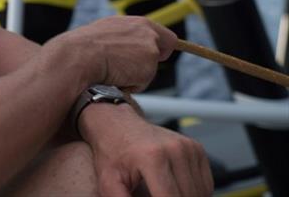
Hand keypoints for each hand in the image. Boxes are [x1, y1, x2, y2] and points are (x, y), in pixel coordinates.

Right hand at [47, 16, 176, 90]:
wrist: (79, 55)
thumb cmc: (84, 47)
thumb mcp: (105, 33)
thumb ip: (122, 37)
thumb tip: (123, 48)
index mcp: (136, 22)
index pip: (162, 34)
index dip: (159, 46)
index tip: (156, 54)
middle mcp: (147, 32)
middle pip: (164, 48)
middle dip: (151, 60)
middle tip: (129, 68)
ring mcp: (150, 48)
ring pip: (149, 69)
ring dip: (135, 75)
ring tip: (113, 71)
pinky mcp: (149, 66)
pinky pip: (142, 82)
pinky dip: (130, 84)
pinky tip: (115, 77)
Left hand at [83, 106, 212, 196]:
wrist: (118, 124)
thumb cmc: (113, 152)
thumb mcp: (109, 180)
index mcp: (152, 157)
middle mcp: (174, 149)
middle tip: (153, 193)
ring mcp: (188, 147)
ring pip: (199, 193)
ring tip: (161, 192)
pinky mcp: (197, 148)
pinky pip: (206, 184)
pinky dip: (194, 192)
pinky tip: (175, 189)